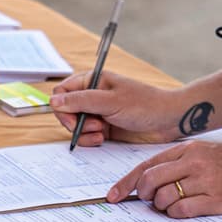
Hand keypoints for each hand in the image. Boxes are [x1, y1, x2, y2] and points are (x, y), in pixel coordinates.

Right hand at [50, 71, 181, 144]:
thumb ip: (81, 101)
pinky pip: (85, 136)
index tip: (72, 118)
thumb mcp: (111, 102)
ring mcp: (98, 113)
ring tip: (102, 132)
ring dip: (83, 132)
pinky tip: (102, 138)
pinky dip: (89, 140)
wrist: (168, 121)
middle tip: (93, 126)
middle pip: (65, 111)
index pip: (62, 93)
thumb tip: (53, 101)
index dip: (62, 107)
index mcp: (93, 81)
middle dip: (75, 122)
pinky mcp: (104, 128)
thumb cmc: (144, 105)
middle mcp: (93, 96)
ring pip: (74, 126)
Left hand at [107, 140, 221, 217]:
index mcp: (189, 149)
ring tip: (172, 206)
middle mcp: (195, 162)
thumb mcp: (207, 152)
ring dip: (162, 207)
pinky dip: (176, 214)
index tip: (113, 195)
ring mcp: (206, 180)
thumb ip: (181, 162)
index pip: (148, 164)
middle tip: (149, 202)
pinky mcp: (216, 200)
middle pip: (151, 181)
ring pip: (164, 197)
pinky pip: (183, 210)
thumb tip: (150, 181)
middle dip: (143, 196)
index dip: (127, 182)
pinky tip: (184, 211)